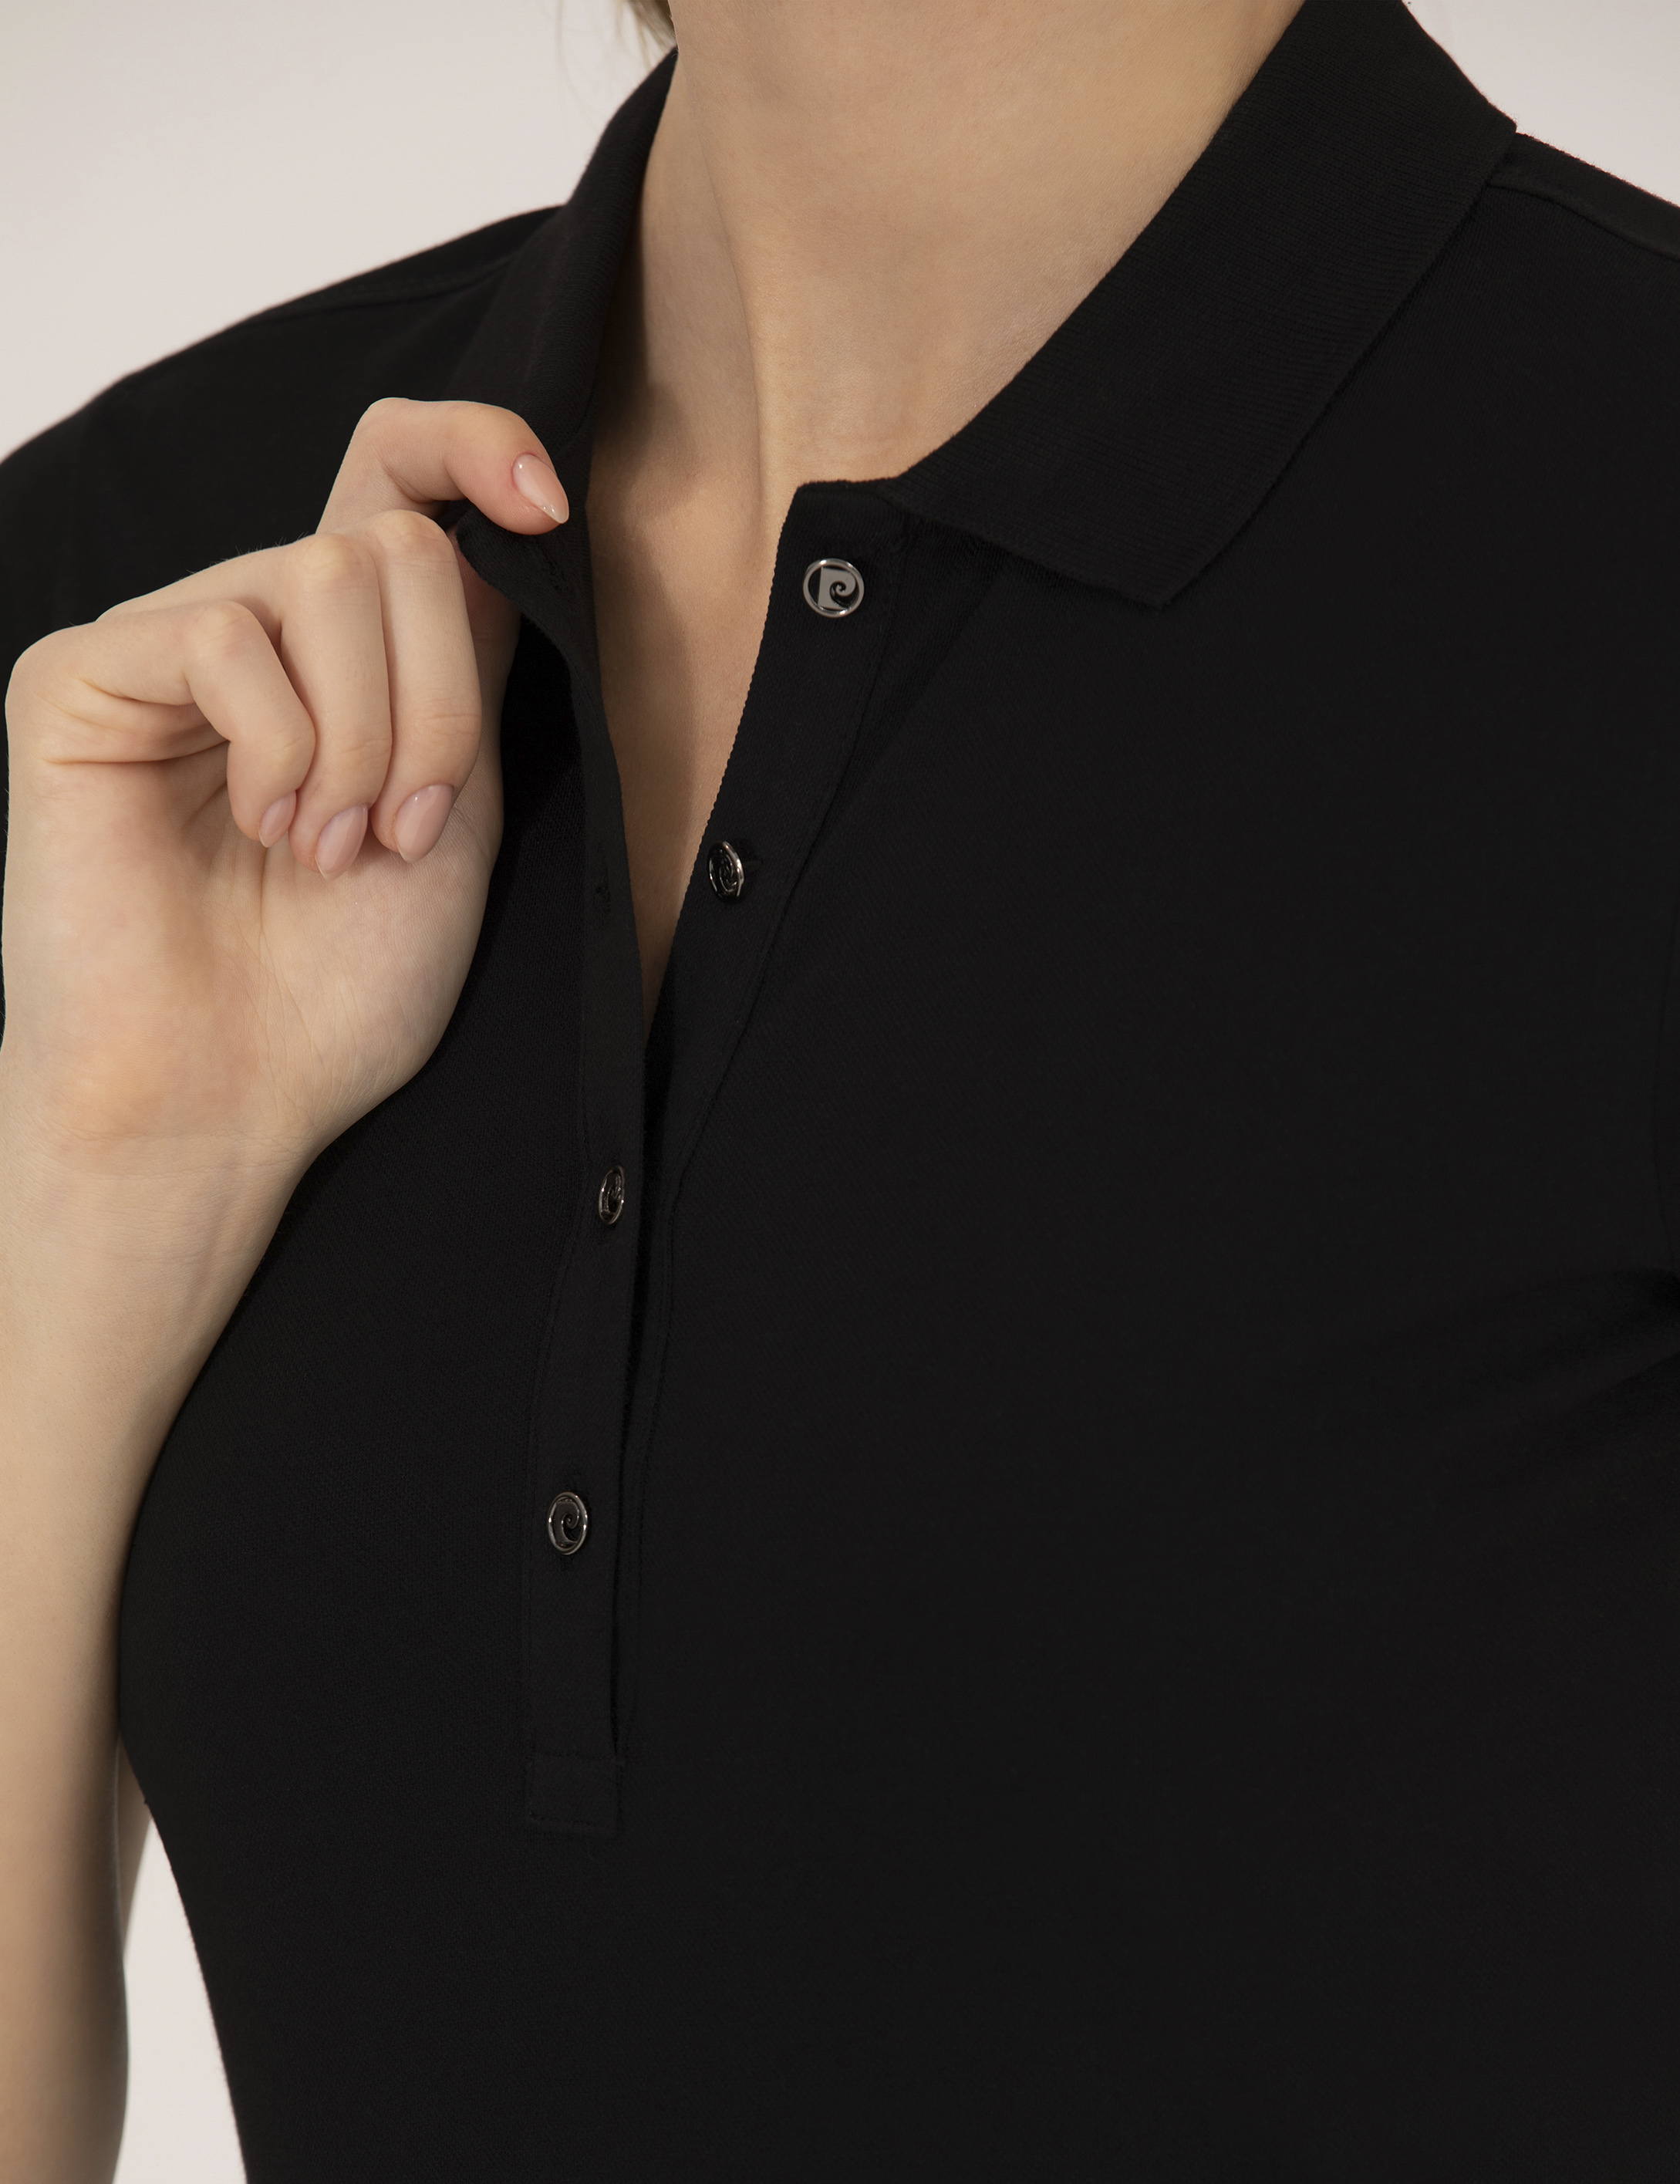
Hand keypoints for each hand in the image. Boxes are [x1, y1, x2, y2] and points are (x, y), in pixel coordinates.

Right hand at [1, 399, 567, 1183]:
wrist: (228, 1099)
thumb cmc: (339, 987)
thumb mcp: (456, 809)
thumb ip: (467, 667)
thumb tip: (493, 527)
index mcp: (346, 661)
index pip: (397, 483)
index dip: (476, 450)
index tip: (548, 498)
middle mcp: (254, 633)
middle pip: (390, 542)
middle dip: (438, 699)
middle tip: (403, 827)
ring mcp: (161, 647)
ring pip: (321, 576)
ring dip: (365, 734)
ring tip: (330, 846)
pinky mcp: (81, 676)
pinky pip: (225, 629)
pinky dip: (279, 741)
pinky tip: (263, 828)